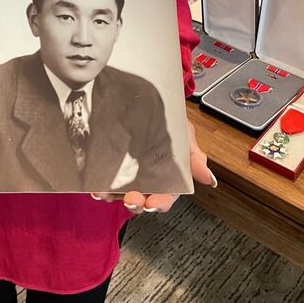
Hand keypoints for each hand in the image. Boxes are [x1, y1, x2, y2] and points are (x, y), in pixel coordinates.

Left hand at [90, 120, 216, 213]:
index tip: (154, 203)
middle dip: (135, 203)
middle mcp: (146, 181)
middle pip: (141, 200)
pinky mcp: (112, 167)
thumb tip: (209, 179)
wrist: (149, 99)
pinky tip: (94, 185)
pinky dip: (98, 185)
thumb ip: (195, 159)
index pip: (166, 197)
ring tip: (104, 193)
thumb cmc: (172, 124)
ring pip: (119, 194)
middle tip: (131, 198)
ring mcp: (127, 175)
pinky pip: (104, 180)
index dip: (160, 203)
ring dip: (111, 197)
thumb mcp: (186, 137)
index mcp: (167, 179)